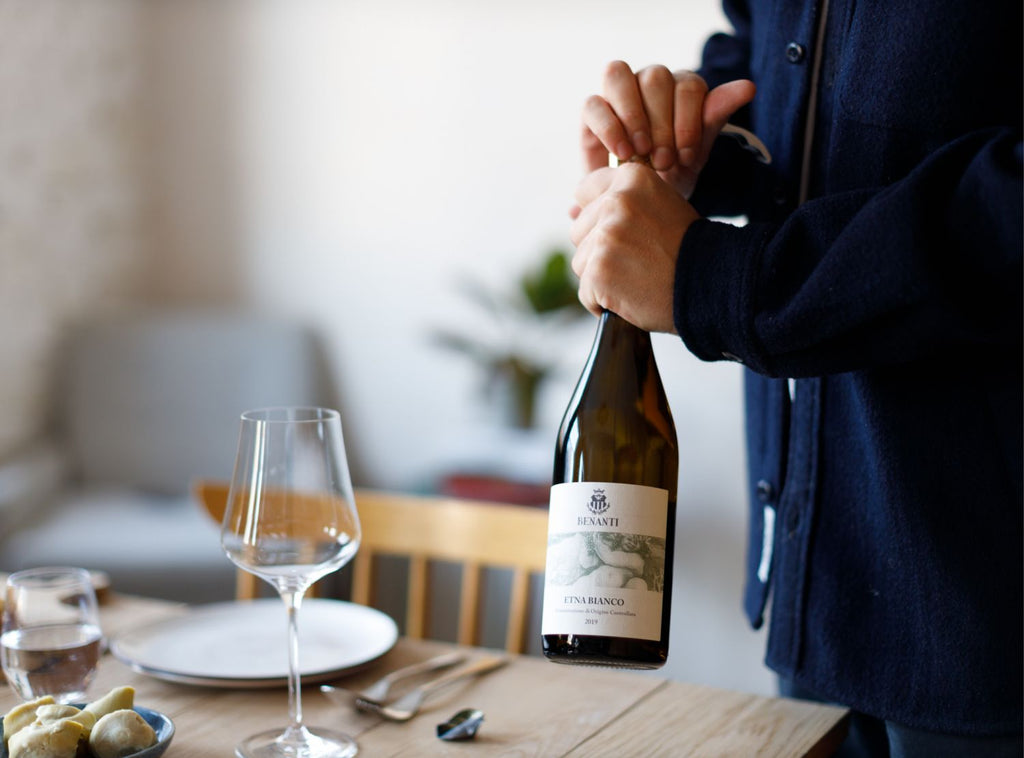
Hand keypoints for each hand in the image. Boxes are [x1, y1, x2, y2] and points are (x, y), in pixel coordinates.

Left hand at [570, 162, 699, 332]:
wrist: (712, 285)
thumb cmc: (687, 249)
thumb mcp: (660, 206)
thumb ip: (620, 202)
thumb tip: (570, 209)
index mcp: (631, 178)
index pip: (585, 192)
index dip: (601, 217)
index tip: (626, 232)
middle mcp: (615, 201)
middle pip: (579, 230)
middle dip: (601, 250)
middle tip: (640, 259)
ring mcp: (605, 236)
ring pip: (580, 262)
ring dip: (602, 277)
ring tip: (638, 277)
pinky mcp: (599, 270)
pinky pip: (586, 292)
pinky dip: (604, 302)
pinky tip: (632, 296)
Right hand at [579, 61, 755, 197]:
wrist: (637, 201)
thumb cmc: (669, 174)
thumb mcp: (695, 153)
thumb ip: (715, 118)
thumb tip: (749, 87)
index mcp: (679, 88)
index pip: (688, 84)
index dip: (688, 120)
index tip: (686, 157)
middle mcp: (648, 82)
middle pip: (655, 77)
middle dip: (661, 123)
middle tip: (663, 161)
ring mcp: (617, 92)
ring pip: (618, 75)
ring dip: (632, 114)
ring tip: (639, 152)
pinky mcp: (591, 111)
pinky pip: (593, 103)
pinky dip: (608, 125)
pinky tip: (621, 152)